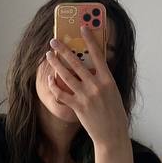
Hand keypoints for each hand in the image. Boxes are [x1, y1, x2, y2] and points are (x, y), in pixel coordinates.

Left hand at [45, 25, 128, 149]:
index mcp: (108, 80)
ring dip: (55, 63)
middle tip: (54, 41)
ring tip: (48, 55)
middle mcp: (97, 86)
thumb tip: (92, 66)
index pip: (98, 55)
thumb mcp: (113, 92)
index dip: (89, 40)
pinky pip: (61, 93)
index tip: (82, 28)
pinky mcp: (78, 107)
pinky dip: (53, 85)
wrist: (112, 135)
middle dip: (63, 50)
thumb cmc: (114, 113)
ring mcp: (86, 96)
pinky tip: (49, 79)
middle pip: (76, 63)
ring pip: (66, 75)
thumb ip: (103, 79)